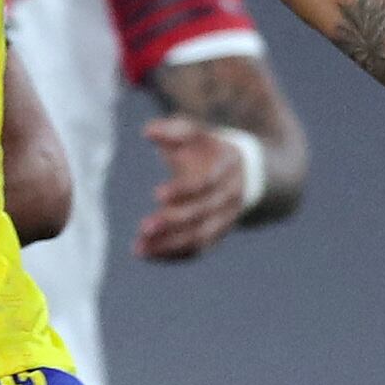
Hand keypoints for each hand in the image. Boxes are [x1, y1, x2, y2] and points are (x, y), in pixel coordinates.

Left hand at [134, 116, 254, 260]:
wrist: (245, 172)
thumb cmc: (208, 150)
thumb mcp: (197, 134)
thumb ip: (174, 130)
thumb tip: (148, 130)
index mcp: (227, 167)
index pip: (206, 183)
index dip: (183, 190)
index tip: (156, 195)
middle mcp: (230, 195)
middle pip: (203, 213)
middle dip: (173, 222)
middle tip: (144, 227)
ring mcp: (226, 218)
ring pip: (201, 237)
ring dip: (170, 245)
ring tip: (139, 248)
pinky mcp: (217, 233)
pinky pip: (198, 250)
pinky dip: (174, 255)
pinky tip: (147, 254)